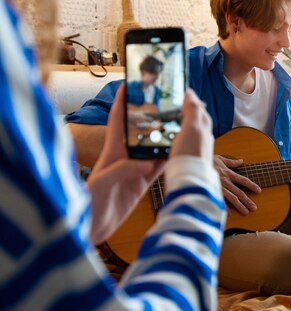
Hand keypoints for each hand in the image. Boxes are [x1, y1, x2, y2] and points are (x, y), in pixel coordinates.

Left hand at [86, 84, 164, 243]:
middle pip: (140, 131)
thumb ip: (122, 170)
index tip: (129, 83)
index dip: (121, 102)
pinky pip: (158, 168)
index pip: (117, 120)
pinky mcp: (141, 184)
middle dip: (151, 116)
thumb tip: (145, 163)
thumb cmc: (89, 203)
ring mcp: (134, 169)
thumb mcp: (103, 182)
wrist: (91, 227)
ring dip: (165, 138)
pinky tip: (180, 154)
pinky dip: (169, 160)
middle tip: (166, 102)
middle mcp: (124, 157)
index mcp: (112, 151)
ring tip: (180, 125)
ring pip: (153, 148)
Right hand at [169, 89, 212, 160]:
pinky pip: (185, 143)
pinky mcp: (189, 158)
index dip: (191, 101)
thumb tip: (191, 93)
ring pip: (191, 132)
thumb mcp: (191, 127)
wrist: (190, 180)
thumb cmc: (191, 154)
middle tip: (176, 105)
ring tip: (171, 121)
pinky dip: (178, 137)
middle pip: (196, 120)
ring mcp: (196, 148)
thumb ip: (192, 110)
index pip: (199, 109)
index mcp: (204, 127)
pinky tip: (171, 140)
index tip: (183, 93)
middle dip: (188, 112)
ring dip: (182, 125)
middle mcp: (203, 137)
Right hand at [213, 155, 259, 214]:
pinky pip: (219, 200)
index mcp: (228, 173)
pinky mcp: (212, 190)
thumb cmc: (207, 160)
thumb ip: (231, 162)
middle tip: (254, 208)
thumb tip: (241, 161)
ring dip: (240, 206)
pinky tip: (229, 214)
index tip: (259, 190)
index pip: (243, 180)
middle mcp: (226, 181)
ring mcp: (219, 187)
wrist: (195, 163)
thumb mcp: (220, 158)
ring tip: (246, 212)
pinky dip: (224, 207)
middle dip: (247, 201)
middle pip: (239, 192)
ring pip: (232, 198)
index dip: (251, 185)